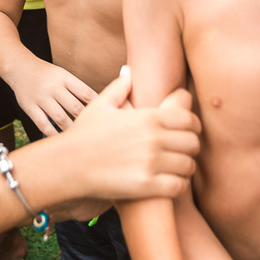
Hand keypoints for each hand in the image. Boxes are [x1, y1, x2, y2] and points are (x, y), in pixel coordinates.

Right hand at [11, 59, 96, 136]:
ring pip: (60, 118)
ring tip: (80, 138)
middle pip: (74, 107)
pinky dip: (53, 134)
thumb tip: (97, 107)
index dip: (97, 106)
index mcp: (65, 78)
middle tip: (94, 132)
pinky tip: (60, 139)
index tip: (105, 116)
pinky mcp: (30, 108)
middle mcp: (53, 87)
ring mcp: (41, 98)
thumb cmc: (47, 75)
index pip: (86, 93)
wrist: (20, 68)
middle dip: (86, 121)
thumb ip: (77, 89)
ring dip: (71, 130)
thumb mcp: (63, 75)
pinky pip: (43, 125)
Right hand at [55, 68, 198, 205]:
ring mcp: (151, 162)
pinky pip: (178, 187)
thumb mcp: (100, 105)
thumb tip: (129, 72)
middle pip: (193, 143)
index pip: (189, 119)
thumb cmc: (82, 135)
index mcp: (148, 117)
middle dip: (190, 148)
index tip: (190, 132)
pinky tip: (168, 184)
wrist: (67, 164)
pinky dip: (177, 186)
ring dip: (185, 168)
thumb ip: (120, 87)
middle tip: (182, 153)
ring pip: (188, 166)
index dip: (193, 126)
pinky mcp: (146, 185)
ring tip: (176, 170)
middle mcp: (154, 138)